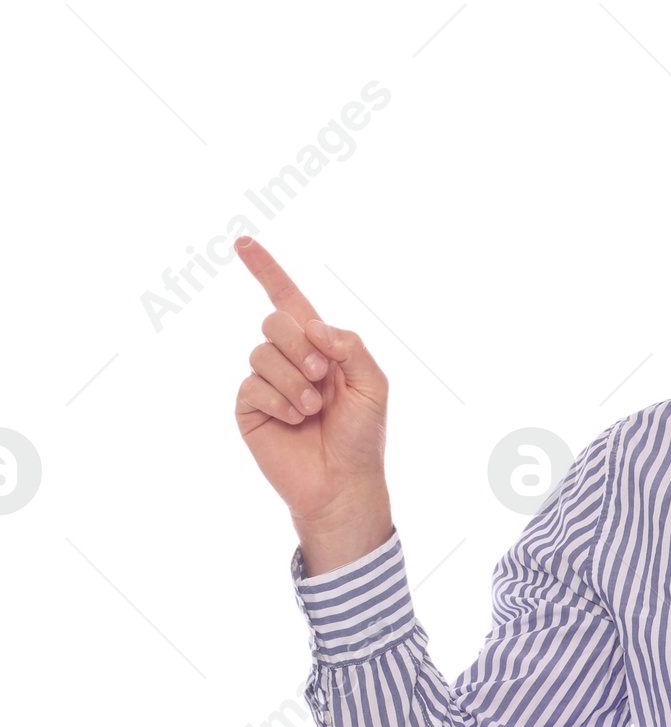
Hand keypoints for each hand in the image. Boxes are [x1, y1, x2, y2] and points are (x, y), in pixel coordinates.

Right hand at [233, 236, 391, 566]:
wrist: (344, 483)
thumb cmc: (362, 437)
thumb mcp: (372, 384)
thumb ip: (349, 345)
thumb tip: (311, 324)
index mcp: (319, 347)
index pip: (289, 300)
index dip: (267, 270)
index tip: (243, 243)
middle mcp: (290, 359)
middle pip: (275, 321)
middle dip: (299, 344)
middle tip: (321, 377)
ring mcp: (267, 382)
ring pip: (261, 352)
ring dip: (293, 380)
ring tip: (312, 410)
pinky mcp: (250, 407)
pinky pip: (252, 383)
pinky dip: (278, 399)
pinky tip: (294, 420)